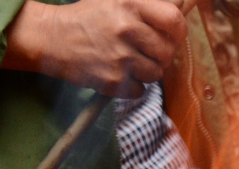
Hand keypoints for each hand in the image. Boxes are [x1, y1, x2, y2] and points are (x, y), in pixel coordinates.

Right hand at [2, 0, 187, 93]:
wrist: (52, 37)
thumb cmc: (89, 18)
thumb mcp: (115, 0)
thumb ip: (148, 6)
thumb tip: (187, 4)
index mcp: (130, 4)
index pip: (173, 20)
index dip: (177, 31)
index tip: (171, 35)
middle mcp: (126, 29)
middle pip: (167, 52)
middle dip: (160, 55)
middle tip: (143, 50)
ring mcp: (120, 56)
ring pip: (155, 73)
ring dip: (145, 71)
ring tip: (125, 59)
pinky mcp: (113, 80)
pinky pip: (140, 90)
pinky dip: (131, 86)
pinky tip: (116, 72)